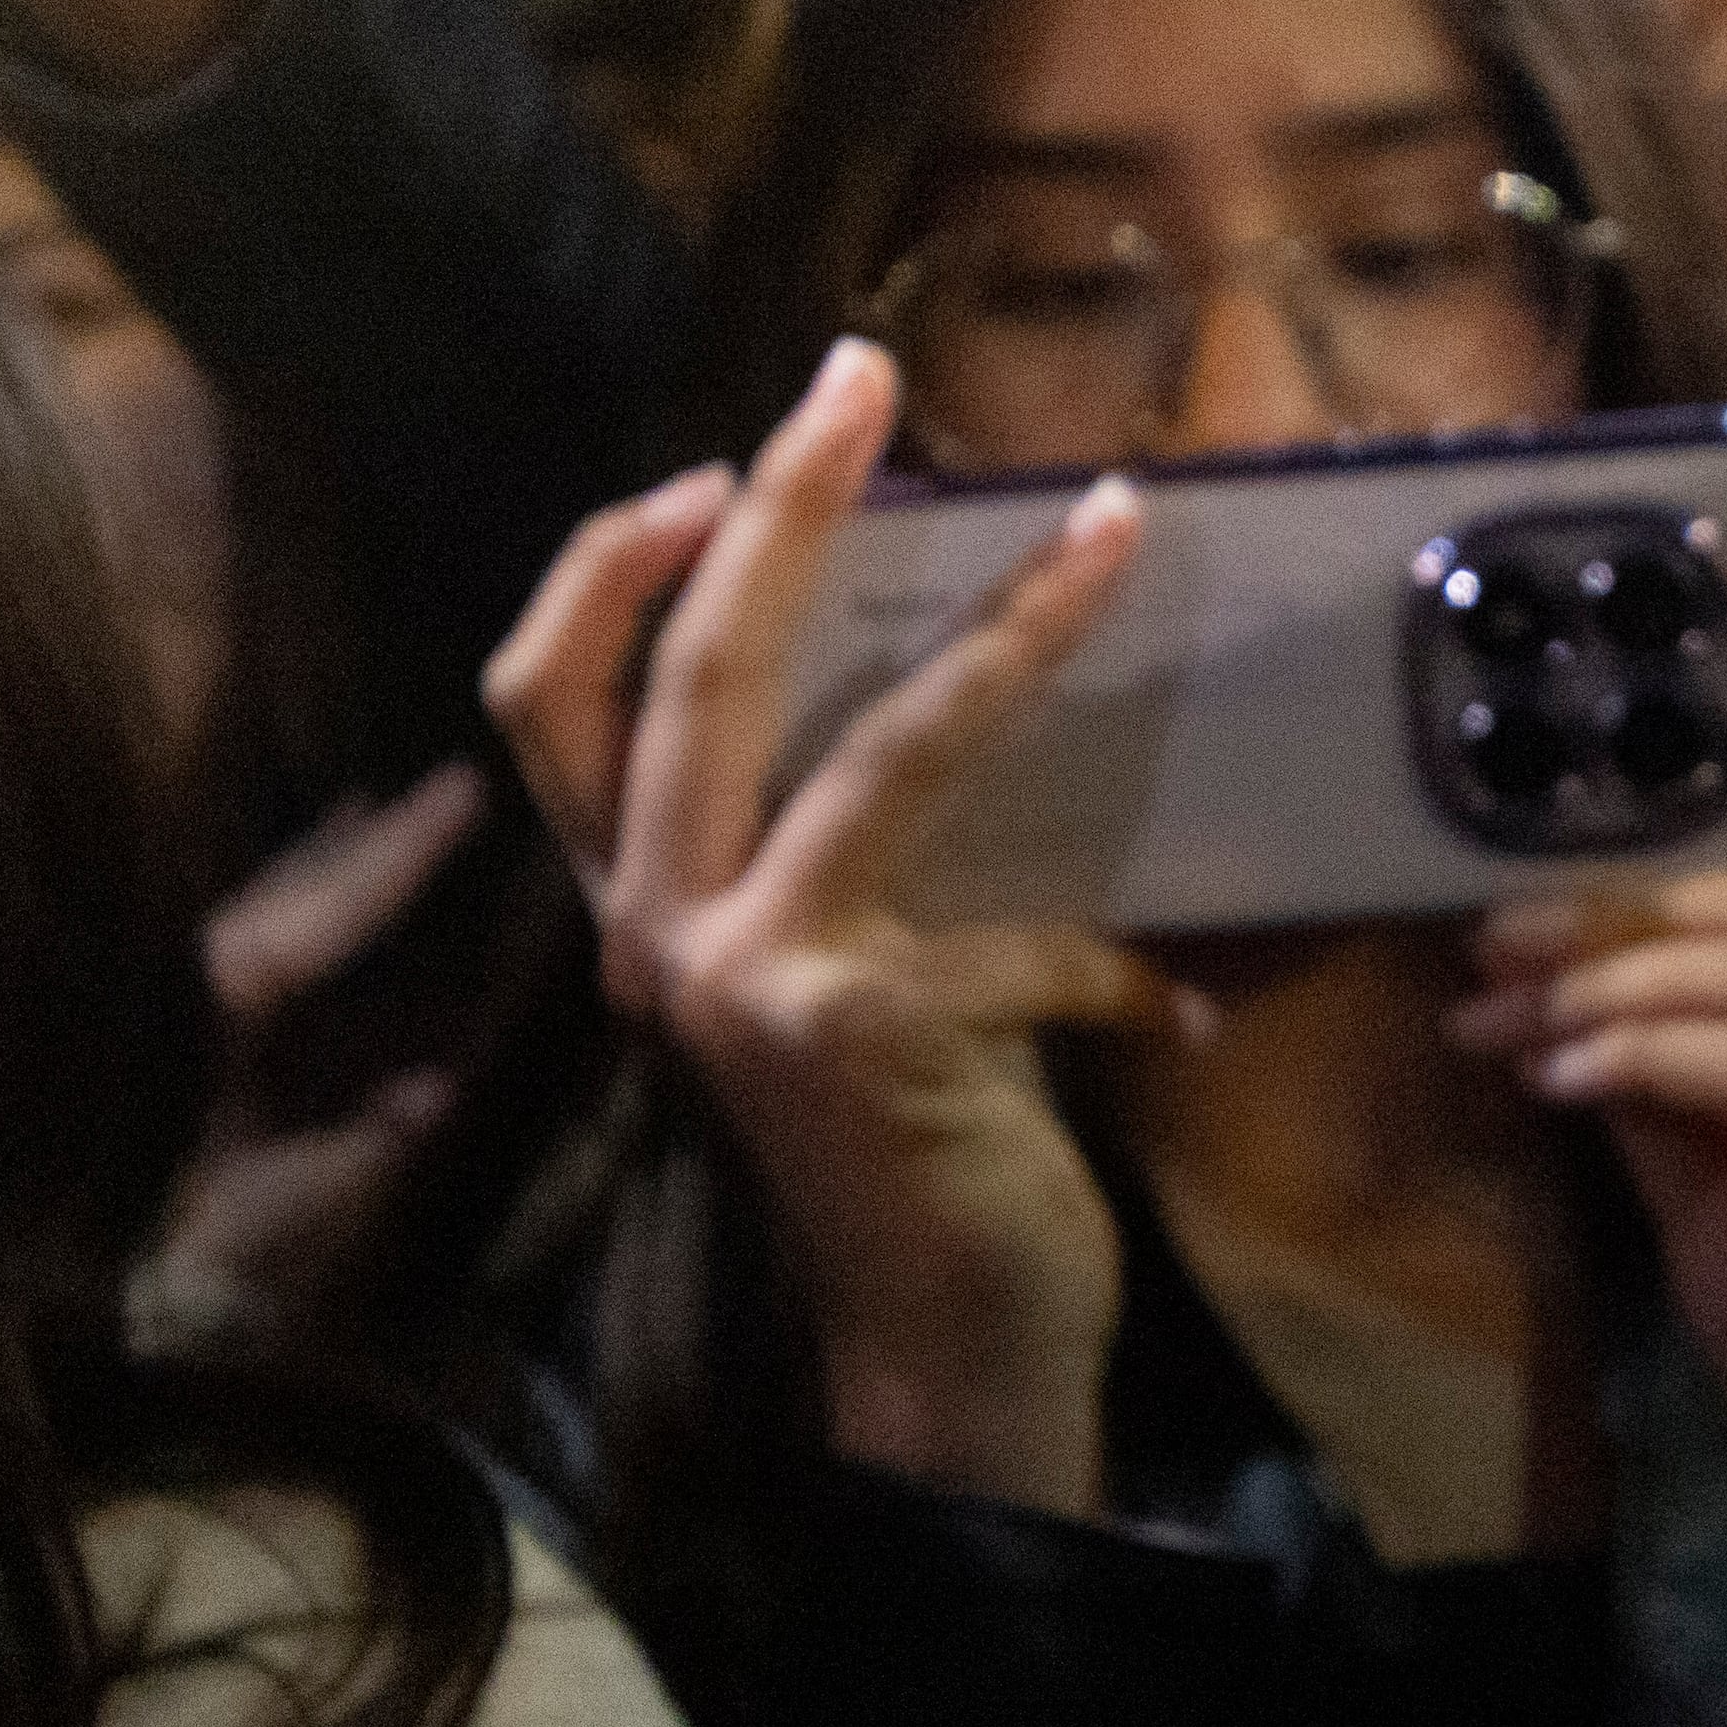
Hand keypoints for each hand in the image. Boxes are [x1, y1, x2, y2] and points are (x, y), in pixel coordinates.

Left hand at [141, 759, 490, 1353]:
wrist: (44, 1267)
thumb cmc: (160, 1238)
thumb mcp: (273, 1201)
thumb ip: (357, 1144)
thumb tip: (437, 1091)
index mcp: (214, 1004)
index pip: (327, 912)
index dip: (399, 854)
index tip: (460, 792)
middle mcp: (187, 977)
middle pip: (292, 890)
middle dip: (368, 843)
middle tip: (441, 787)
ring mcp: (168, 993)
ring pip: (258, 905)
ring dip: (318, 865)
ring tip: (364, 812)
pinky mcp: (155, 1018)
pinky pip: (234, 937)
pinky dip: (276, 905)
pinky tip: (293, 891)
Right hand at [485, 344, 1197, 1518]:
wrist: (943, 1353)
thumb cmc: (914, 1150)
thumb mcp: (846, 977)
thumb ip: (837, 852)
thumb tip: (929, 658)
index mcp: (641, 909)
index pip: (549, 704)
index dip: (604, 570)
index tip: (707, 460)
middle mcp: (658, 934)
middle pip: (695, 670)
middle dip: (784, 504)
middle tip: (865, 373)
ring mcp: (750, 980)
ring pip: (881, 746)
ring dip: (1012, 629)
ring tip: (1109, 527)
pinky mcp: (865, 1029)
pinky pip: (1028, 935)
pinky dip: (1115, 969)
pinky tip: (1177, 1017)